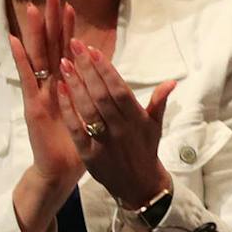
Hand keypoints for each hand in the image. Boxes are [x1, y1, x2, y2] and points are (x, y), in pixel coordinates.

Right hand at [5, 0, 84, 187]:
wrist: (61, 169)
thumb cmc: (78, 141)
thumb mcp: (92, 113)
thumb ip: (96, 93)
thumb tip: (104, 75)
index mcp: (67, 84)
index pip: (68, 49)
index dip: (68, 27)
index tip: (70, 3)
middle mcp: (51, 84)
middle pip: (51, 45)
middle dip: (51, 20)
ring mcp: (40, 92)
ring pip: (38, 56)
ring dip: (35, 32)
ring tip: (33, 8)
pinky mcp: (33, 104)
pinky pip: (27, 77)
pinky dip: (20, 58)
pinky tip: (14, 39)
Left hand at [58, 40, 174, 211]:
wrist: (139, 185)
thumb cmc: (146, 150)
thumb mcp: (156, 126)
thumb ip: (159, 102)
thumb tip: (171, 81)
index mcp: (136, 119)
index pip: (120, 89)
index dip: (106, 69)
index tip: (93, 50)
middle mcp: (121, 128)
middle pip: (101, 94)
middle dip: (87, 69)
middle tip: (74, 46)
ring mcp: (104, 141)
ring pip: (88, 109)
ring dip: (74, 85)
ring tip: (64, 63)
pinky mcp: (89, 154)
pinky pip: (76, 129)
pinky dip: (68, 110)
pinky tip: (60, 91)